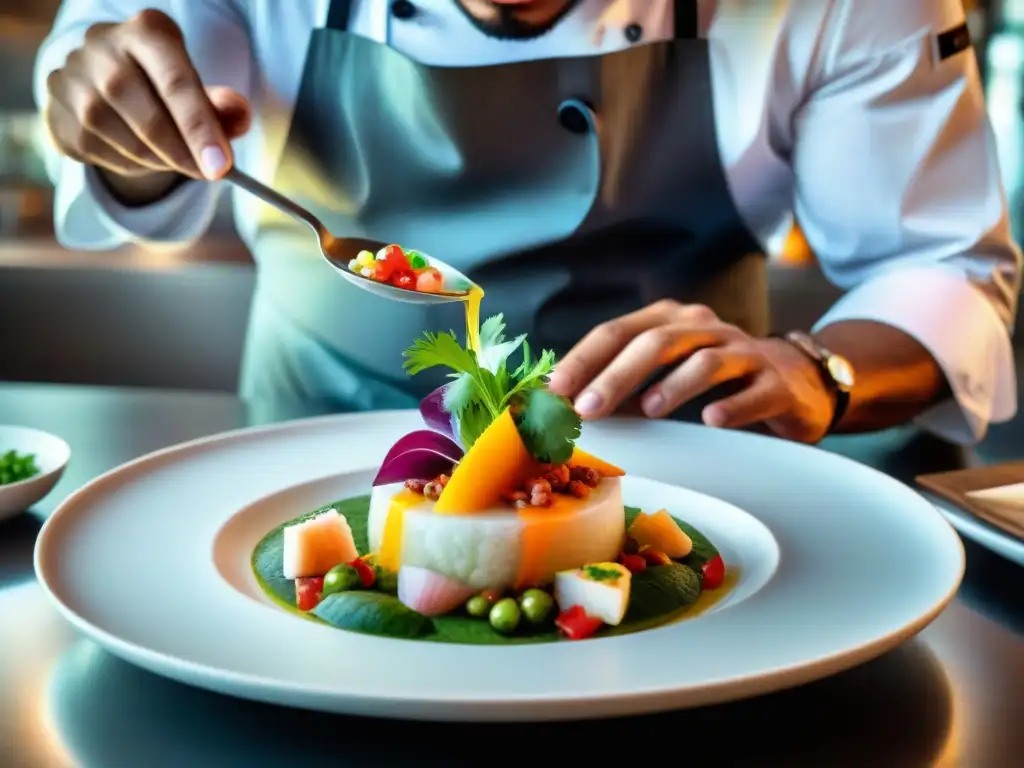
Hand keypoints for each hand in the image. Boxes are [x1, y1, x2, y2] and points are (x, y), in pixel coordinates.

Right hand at [43, 9, 250, 182]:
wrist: (110, 87)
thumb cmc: (167, 89)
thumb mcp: (202, 91)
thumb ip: (224, 107)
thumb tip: (237, 116)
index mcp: (147, 32)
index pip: (176, 82)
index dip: (200, 128)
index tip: (222, 167)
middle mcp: (102, 45)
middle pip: (145, 111)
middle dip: (180, 152)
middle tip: (206, 174)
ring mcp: (72, 75)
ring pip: (119, 135)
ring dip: (156, 160)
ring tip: (175, 161)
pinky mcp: (55, 107)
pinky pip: (95, 149)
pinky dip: (128, 164)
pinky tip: (142, 157)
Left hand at [546, 300, 836, 442]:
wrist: (797, 382)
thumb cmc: (717, 380)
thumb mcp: (667, 372)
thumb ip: (623, 384)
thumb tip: (565, 408)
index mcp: (670, 321)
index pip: (618, 332)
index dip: (584, 360)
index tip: (556, 392)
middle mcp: (705, 328)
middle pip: (656, 343)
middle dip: (616, 376)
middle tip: (588, 409)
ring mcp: (744, 352)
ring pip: (705, 361)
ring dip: (673, 386)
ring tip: (649, 411)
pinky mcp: (777, 382)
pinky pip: (754, 390)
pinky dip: (732, 404)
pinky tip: (712, 420)